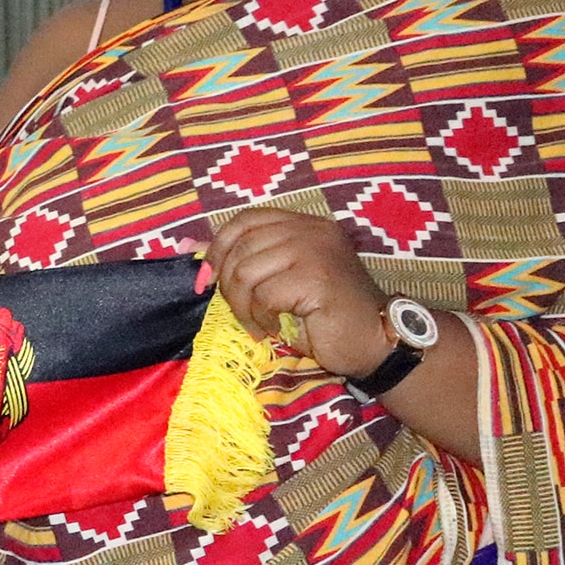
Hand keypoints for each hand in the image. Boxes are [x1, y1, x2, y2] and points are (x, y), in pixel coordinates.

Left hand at [210, 209, 390, 377]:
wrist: (375, 344)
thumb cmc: (325, 316)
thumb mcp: (279, 280)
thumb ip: (242, 259)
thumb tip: (189, 246)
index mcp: (303, 224)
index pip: (244, 220)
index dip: (218, 248)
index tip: (207, 280)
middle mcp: (311, 230)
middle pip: (240, 246)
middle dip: (228, 285)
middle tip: (242, 312)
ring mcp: (316, 250)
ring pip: (246, 271)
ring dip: (243, 306)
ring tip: (257, 323)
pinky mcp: (317, 277)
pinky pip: (264, 294)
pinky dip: (260, 317)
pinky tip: (273, 328)